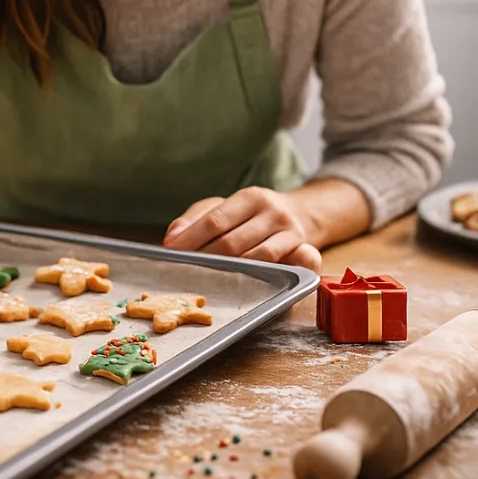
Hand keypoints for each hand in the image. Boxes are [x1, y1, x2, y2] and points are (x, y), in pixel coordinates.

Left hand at [163, 187, 321, 271]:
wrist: (303, 212)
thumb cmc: (253, 214)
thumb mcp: (225, 207)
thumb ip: (195, 219)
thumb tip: (172, 237)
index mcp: (249, 197)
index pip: (216, 220)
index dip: (191, 238)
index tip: (171, 252)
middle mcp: (272, 212)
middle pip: (233, 242)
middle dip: (206, 259)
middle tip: (185, 271)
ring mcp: (291, 232)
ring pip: (258, 257)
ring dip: (233, 271)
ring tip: (210, 279)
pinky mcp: (306, 250)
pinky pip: (295, 264)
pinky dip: (276, 273)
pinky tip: (256, 281)